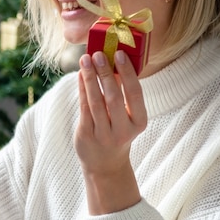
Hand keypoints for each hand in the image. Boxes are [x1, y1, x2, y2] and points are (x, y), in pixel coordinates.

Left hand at [75, 50, 146, 213]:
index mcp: (139, 123)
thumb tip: (112, 60)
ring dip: (90, 78)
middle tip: (98, 54)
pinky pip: (83, 107)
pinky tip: (80, 75)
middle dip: (105, 73)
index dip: (127, 73)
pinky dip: (82, 88)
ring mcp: (104, 134)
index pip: (135, 94)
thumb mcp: (127, 117)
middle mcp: (123, 130)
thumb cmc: (118, 131)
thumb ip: (122, 93)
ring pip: (95, 101)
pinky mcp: (87, 135)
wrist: (106, 165)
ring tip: (85, 60)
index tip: (120, 54)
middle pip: (113, 97)